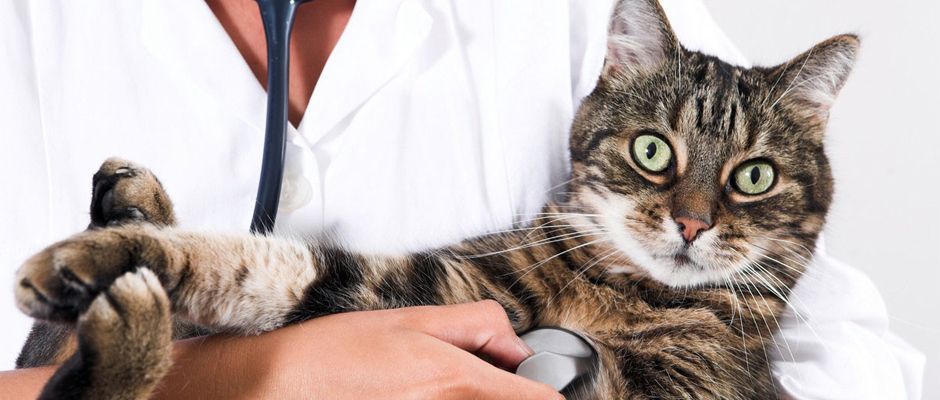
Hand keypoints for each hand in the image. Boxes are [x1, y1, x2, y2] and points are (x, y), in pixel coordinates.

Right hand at [156, 301, 561, 399]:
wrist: (279, 390)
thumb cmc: (336, 356)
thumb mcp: (414, 319)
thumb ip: (478, 326)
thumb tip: (514, 343)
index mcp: (461, 381)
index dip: (546, 390)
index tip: (537, 381)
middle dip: (509, 389)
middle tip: (490, 372)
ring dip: (479, 394)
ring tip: (432, 382)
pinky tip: (419, 393)